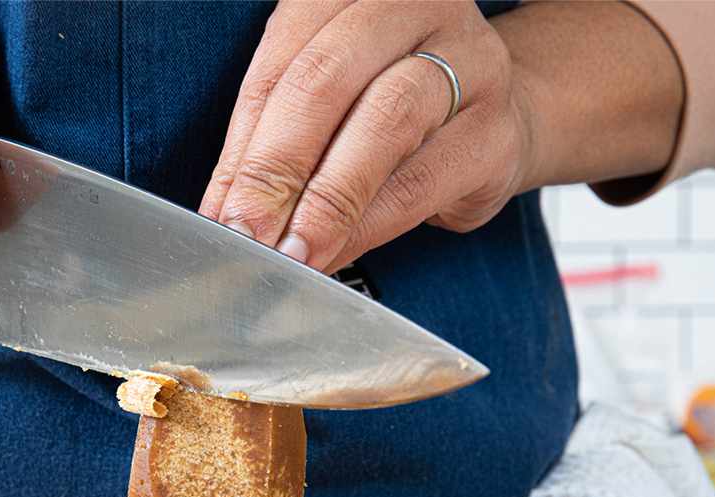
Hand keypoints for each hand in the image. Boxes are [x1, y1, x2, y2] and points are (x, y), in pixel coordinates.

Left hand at [200, 0, 532, 272]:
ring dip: (327, 199)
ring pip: (384, 122)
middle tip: (248, 233)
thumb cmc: (389, 115)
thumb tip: (226, 217)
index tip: (219, 215)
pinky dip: (369, 225)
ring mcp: (469, 61)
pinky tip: (336, 254)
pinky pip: (422, 180)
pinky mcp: (495, 132)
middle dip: (277, 167)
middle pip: (327, 78)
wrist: (491, 128)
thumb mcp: (327, 110)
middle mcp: (417, 5)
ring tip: (293, 252)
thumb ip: (274, 146)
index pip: (282, 57)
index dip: (243, 143)